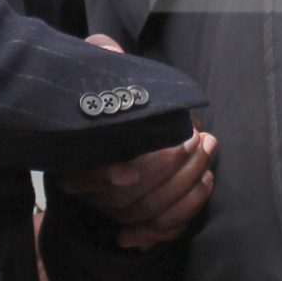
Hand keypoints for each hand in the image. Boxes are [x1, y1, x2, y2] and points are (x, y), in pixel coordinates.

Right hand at [60, 34, 218, 246]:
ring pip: (151, 212)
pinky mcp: (143, 219)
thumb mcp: (99, 72)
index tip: (127, 170)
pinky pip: (167, 227)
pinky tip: (206, 177)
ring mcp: (118, 208)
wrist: (120, 125)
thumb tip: (112, 53)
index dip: (102, 179)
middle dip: (165, 170)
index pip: (80, 178)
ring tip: (207, 146)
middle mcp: (93, 190)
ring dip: (186, 182)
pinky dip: (191, 206)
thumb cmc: (110, 96)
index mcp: (74, 157)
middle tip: (194, 139)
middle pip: (125, 198)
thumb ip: (100, 58)